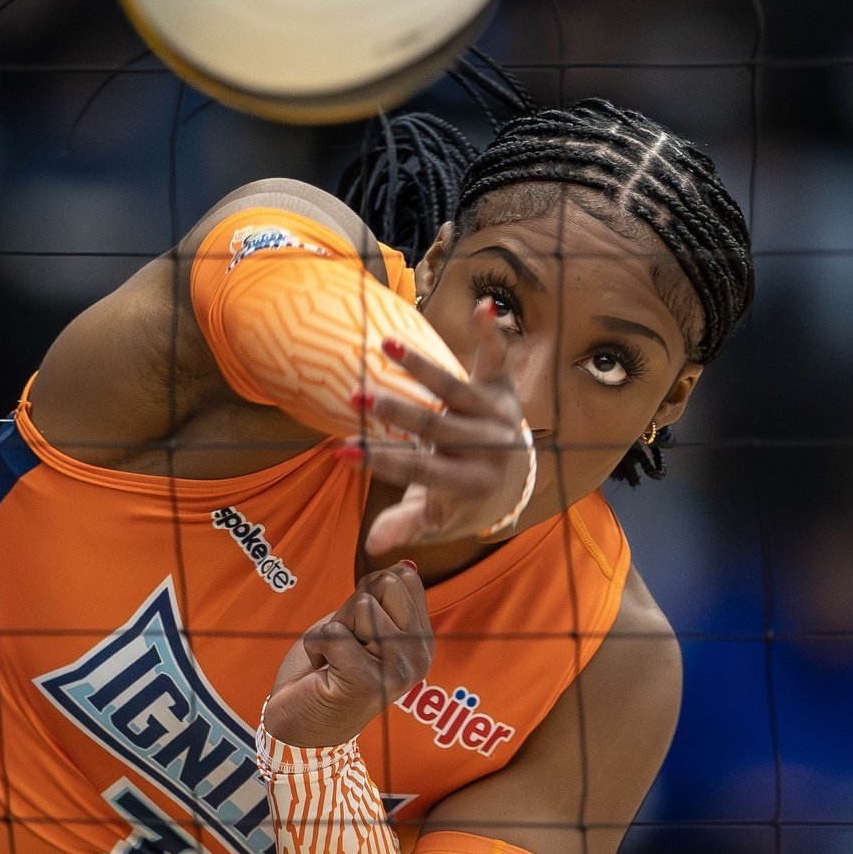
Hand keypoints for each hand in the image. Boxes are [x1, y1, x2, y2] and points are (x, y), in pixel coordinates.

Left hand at [263, 563, 434, 748]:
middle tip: (344, 646)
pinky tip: (322, 672)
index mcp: (421, 641)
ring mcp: (398, 671)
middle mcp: (419, 657)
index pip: (402, 579)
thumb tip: (407, 565)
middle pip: (385, 585)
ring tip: (335, 661)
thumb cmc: (327, 672)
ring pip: (361, 606)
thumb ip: (381, 598)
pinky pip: (333, 633)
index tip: (358, 630)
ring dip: (333, 630)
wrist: (300, 728)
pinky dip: (314, 647)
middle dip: (351, 609)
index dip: (367, 594)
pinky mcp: (367, 681)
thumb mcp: (358, 626)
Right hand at [345, 297, 535, 555]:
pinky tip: (484, 305)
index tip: (340, 452)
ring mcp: (499, 415)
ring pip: (457, 389)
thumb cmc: (459, 497)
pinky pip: (496, 359)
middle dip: (394, 411)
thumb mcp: (434, 518)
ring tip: (386, 343)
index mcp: (471, 482)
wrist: (512, 477)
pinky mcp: (502, 388)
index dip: (380, 463)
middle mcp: (490, 447)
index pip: (420, 472)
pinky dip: (491, 334)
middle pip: (437, 427)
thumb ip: (405, 526)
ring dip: (422, 366)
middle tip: (354, 394)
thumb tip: (371, 547)